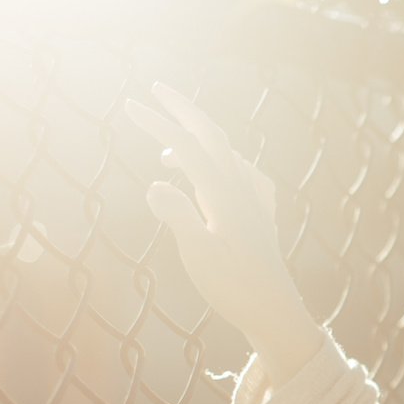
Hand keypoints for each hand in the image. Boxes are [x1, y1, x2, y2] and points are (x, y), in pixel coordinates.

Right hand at [124, 82, 312, 344]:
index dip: (157, 122)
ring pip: (227, 155)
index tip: (127, 105)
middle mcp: (242, 192)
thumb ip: (178, 216)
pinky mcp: (261, 219)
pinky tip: (223, 176)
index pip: (188, 146)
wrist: (276, 314)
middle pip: (212, 136)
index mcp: (224, 195)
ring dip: (197, 141)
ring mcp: (255, 204)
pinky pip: (245, 176)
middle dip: (183, 110)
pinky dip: (224, 164)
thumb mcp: (199, 255)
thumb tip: (155, 183)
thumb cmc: (235, 289)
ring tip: (168, 155)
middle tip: (155, 89)